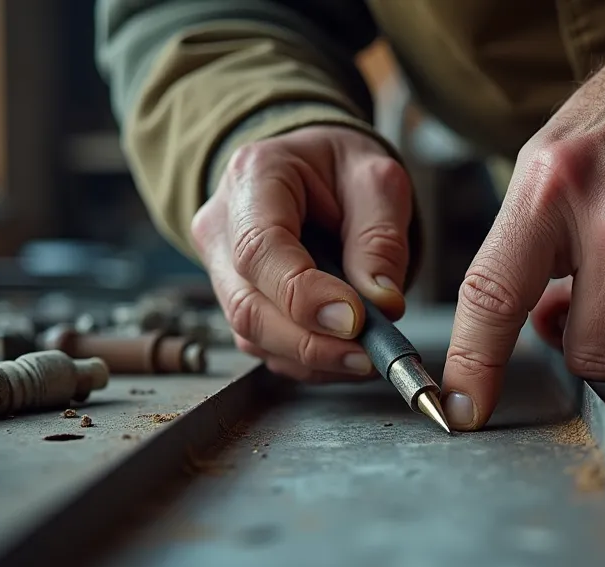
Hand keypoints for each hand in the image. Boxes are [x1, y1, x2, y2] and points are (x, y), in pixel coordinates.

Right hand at [192, 126, 412, 381]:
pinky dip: (308, 359)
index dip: (304, 295)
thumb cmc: (340, 169)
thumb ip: (381, 240)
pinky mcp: (237, 300)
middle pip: (247, 305)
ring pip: (252, 334)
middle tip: (367, 354)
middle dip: (310, 342)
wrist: (313, 170)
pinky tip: (345, 352)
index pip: (260, 249)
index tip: (354, 320)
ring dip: (313, 357)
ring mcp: (221, 268)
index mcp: (254, 177)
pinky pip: (264, 345)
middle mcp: (222, 226)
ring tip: (366, 354)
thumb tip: (383, 304)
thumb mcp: (377, 182)